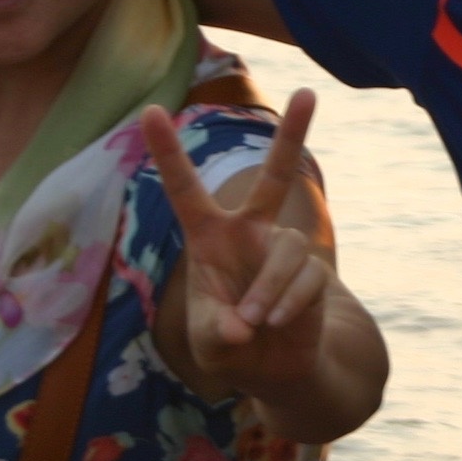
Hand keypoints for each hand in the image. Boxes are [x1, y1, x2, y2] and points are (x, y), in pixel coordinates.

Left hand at [145, 90, 336, 395]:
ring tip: (257, 323)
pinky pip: (306, 277)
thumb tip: (245, 325)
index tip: (149, 111)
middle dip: (294, 135)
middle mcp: (251, 232)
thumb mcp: (209, 343)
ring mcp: (284, 249)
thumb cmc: (228, 344)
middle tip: (309, 93)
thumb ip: (219, 333)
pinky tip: (276, 323)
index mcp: (209, 237)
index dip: (168, 151)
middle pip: (276, 176)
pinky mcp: (312, 273)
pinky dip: (288, 303)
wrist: (270, 368)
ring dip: (268, 290)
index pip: (185, 189)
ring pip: (287, 250)